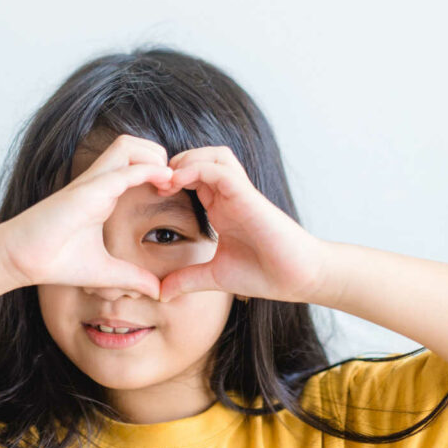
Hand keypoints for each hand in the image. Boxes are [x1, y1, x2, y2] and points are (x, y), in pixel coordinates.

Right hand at [0, 134, 173, 299]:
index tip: (172, 192)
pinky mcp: (88, 191)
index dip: (158, 171)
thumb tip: (156, 291)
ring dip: (153, 156)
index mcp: (102, 193)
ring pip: (128, 144)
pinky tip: (163, 184)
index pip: (134, 164)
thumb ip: (132, 278)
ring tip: (168, 180)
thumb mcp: (105, 272)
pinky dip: (147, 170)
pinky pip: (123, 170)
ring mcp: (92, 183)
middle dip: (159, 154)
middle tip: (173, 182)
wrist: (20, 260)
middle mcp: (98, 182)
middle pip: (133, 144)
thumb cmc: (55, 262)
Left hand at [153, 145, 325, 303]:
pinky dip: (196, 168)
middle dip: (173, 164)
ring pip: (211, 155)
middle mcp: (229, 195)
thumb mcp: (215, 277)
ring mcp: (240, 192)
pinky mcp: (247, 194)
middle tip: (152, 182)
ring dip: (186, 160)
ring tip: (166, 179)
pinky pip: (219, 168)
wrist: (298, 277)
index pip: (192, 177)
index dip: (168, 180)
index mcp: (221, 207)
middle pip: (199, 157)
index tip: (149, 195)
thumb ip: (188, 280)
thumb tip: (160, 293)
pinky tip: (177, 181)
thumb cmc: (264, 274)